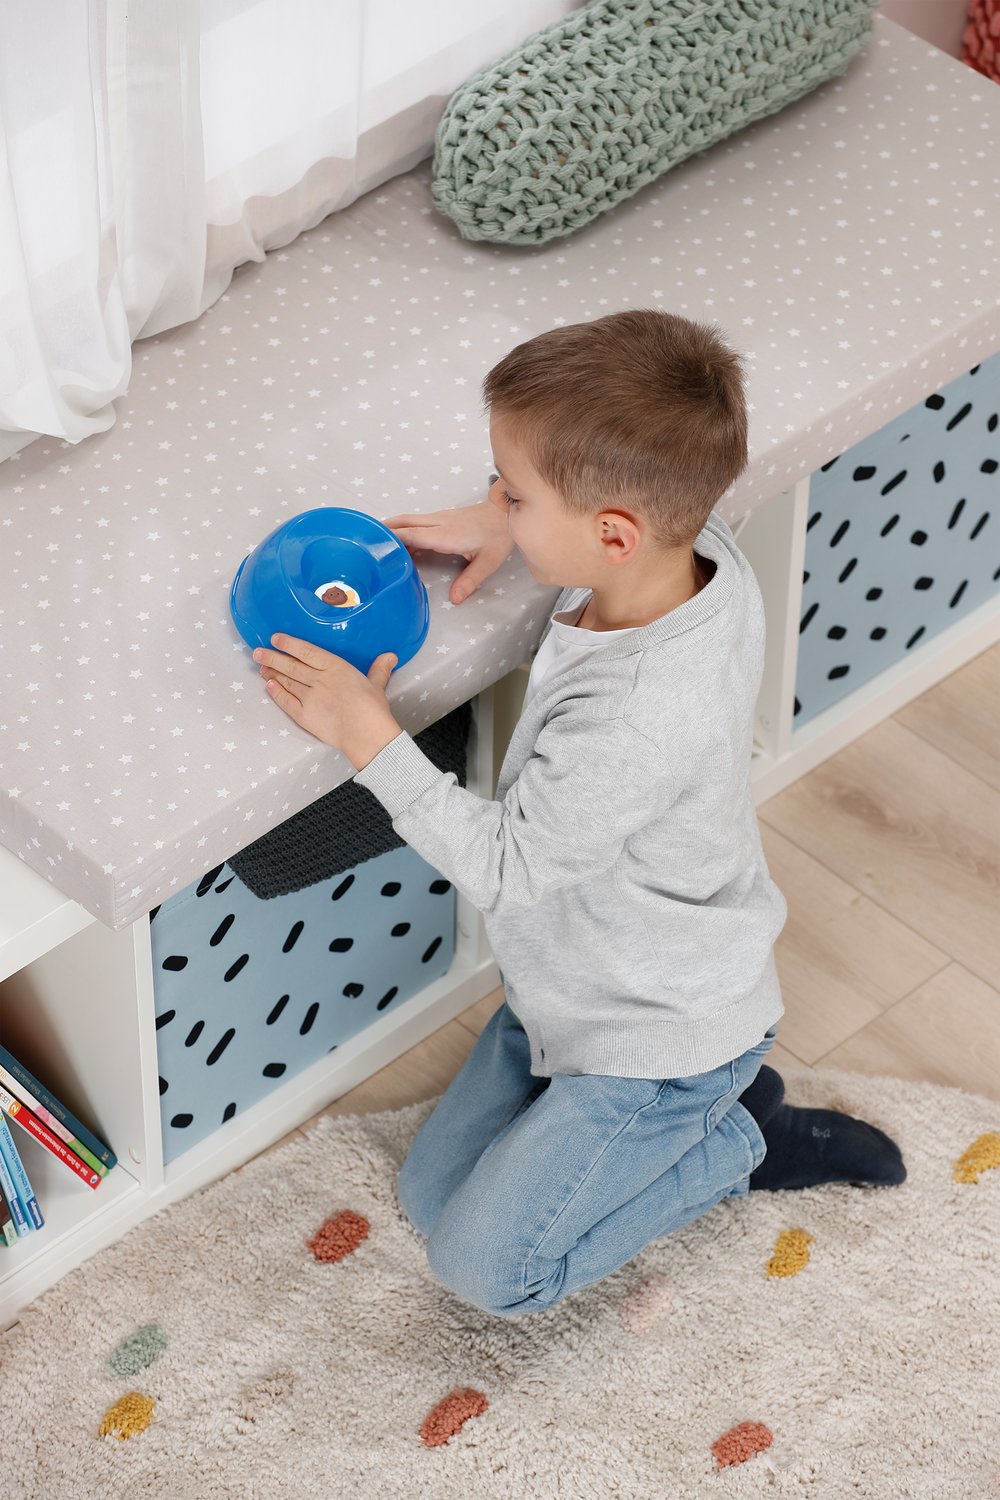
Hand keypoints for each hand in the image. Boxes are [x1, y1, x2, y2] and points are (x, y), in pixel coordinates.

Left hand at [253, 634, 401, 770]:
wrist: (365, 734)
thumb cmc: (373, 709)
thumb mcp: (377, 685)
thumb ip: (379, 669)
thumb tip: (390, 656)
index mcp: (336, 668)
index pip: (307, 651)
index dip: (289, 644)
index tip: (275, 638)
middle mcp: (319, 679)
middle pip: (291, 666)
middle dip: (272, 658)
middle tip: (258, 652)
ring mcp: (310, 697)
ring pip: (286, 681)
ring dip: (272, 674)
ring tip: (261, 667)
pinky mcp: (305, 715)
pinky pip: (286, 701)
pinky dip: (276, 693)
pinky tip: (268, 686)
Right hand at [384, 497, 514, 603]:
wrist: (507, 512)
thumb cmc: (499, 534)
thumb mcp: (488, 562)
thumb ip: (470, 581)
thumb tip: (455, 598)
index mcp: (446, 534)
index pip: (411, 534)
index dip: (392, 538)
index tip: (375, 544)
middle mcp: (439, 523)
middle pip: (403, 522)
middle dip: (383, 529)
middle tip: (365, 540)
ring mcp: (440, 518)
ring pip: (408, 520)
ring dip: (392, 528)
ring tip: (376, 542)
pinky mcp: (443, 518)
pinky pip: (417, 522)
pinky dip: (404, 529)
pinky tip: (401, 542)